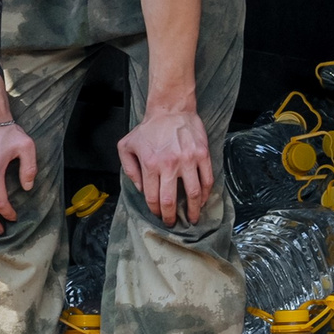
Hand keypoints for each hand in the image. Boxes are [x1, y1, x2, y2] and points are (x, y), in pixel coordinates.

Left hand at [120, 105, 213, 226]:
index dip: (156, 211)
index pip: (153, 197)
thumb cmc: (148, 128)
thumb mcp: (126, 146)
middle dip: (172, 217)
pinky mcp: (202, 154)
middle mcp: (170, 165)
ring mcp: (188, 160)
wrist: (170, 109)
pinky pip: (207, 179)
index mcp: (150, 165)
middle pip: (171, 200)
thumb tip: (141, 190)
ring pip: (193, 193)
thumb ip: (129, 170)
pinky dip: (206, 193)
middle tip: (173, 223)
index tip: (159, 216)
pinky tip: (202, 200)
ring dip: (193, 210)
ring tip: (193, 218)